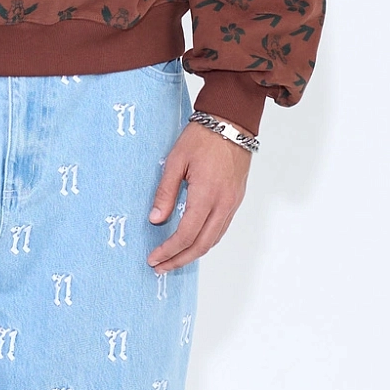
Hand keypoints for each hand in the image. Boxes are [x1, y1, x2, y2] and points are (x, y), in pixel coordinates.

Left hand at [147, 120, 252, 271]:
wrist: (232, 122)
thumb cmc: (202, 137)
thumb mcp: (175, 160)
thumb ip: (165, 192)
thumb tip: (156, 219)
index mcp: (207, 195)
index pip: (186, 234)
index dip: (168, 250)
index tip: (153, 258)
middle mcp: (223, 203)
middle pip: (202, 245)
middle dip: (179, 259)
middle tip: (160, 267)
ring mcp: (232, 203)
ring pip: (213, 239)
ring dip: (193, 253)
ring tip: (174, 259)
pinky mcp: (235, 199)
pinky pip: (221, 228)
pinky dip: (205, 240)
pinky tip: (192, 241)